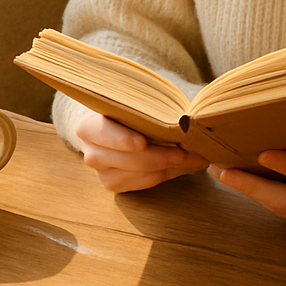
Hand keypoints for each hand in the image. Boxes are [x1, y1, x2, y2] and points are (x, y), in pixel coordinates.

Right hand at [75, 108, 209, 191]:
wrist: (108, 123)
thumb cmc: (125, 107)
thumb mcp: (131, 100)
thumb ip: (147, 105)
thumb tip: (182, 115)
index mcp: (89, 126)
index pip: (104, 134)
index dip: (123, 139)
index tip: (142, 143)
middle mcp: (92, 153)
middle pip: (130, 160)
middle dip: (164, 156)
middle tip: (192, 151)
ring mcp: (102, 173)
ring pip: (142, 174)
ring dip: (172, 167)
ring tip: (196, 158)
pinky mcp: (115, 185)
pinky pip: (146, 183)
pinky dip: (167, 174)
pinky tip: (183, 164)